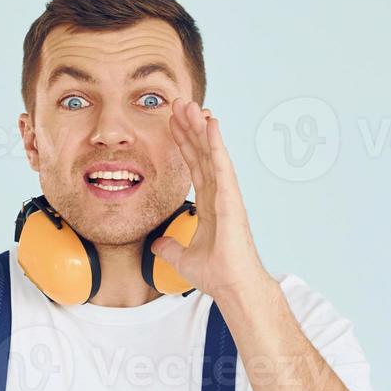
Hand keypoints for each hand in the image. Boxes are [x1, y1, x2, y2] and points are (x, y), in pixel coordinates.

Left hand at [149, 99, 270, 300]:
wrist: (233, 287)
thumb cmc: (218, 274)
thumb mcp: (183, 257)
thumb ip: (170, 246)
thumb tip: (157, 244)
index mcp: (210, 204)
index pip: (194, 165)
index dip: (183, 143)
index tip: (173, 123)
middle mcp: (220, 194)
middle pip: (202, 153)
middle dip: (190, 127)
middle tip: (180, 103)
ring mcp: (227, 194)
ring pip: (211, 153)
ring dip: (200, 127)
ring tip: (190, 104)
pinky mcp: (231, 199)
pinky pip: (222, 165)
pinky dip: (216, 143)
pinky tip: (210, 123)